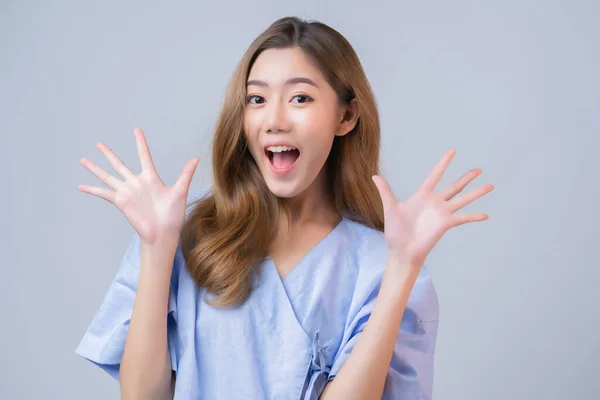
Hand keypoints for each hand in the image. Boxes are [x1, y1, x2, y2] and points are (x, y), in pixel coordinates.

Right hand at [78, 128, 199, 244]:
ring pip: (108, 176)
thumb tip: (196, 158)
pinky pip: (104, 193)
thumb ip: (186, 174)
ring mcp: (127, 192)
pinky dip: (92, 189)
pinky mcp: (121, 202)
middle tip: (99, 143)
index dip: (140, 143)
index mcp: (150, 178)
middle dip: (109, 154)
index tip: (136, 130)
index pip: (143, 155)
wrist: (164, 232)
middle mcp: (136, 183)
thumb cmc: (173, 214)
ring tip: (83, 159)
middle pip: (119, 164)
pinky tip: (81, 186)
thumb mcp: (180, 191)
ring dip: (95, 168)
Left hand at [372, 149, 493, 269]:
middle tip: (479, 169)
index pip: (435, 175)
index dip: (443, 163)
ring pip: (463, 199)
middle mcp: (435, 202)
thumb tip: (374, 176)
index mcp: (422, 195)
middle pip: (454, 186)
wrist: (401, 251)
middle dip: (466, 177)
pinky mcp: (445, 224)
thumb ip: (386, 191)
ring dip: (476, 193)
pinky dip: (473, 216)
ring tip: (490, 186)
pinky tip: (485, 215)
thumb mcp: (390, 208)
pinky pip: (462, 218)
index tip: (452, 151)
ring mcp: (442, 213)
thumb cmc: (395, 232)